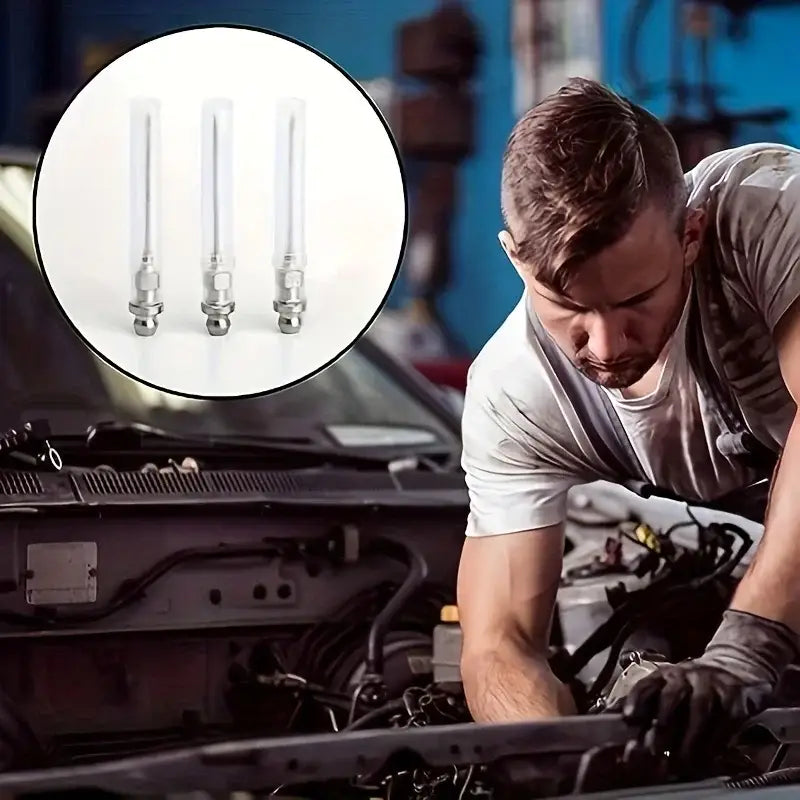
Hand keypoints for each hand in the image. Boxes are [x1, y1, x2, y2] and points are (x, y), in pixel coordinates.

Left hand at [621, 609, 797, 768]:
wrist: (735, 668)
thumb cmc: (694, 688)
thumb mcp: (671, 689)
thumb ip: (651, 706)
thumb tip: (624, 725)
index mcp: (666, 674)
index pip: (647, 684)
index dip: (636, 700)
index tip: (628, 717)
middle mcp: (686, 674)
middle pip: (672, 694)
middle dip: (663, 720)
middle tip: (655, 748)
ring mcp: (711, 683)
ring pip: (699, 709)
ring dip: (690, 737)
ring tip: (683, 761)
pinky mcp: (734, 696)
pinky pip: (724, 720)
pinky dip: (715, 741)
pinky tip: (708, 756)